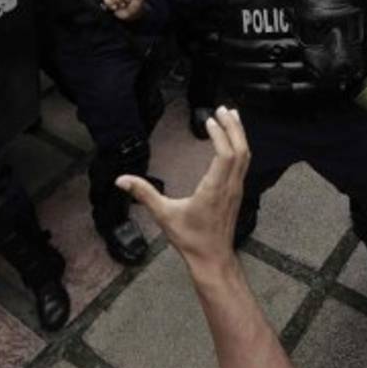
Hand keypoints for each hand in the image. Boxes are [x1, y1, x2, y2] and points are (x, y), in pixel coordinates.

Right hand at [116, 107, 247, 275]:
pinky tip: (233, 139)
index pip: (225, 155)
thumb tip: (121, 180)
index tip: (209, 120)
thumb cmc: (191, 239)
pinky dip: (239, 146)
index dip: (220, 134)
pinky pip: (243, 163)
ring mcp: (236, 189)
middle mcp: (230, 186)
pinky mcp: (236, 192)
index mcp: (214, 189)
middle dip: (234, 127)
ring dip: (239, 134)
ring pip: (245, 156)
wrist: (213, 258)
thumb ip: (144, 194)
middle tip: (222, 109)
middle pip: (240, 150)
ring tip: (231, 116)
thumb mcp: (164, 215)